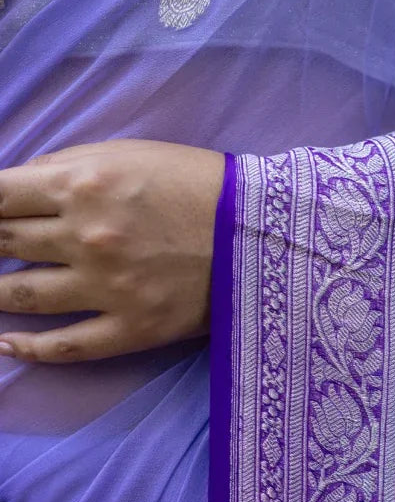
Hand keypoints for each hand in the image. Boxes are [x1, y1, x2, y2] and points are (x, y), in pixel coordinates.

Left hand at [0, 139, 223, 361]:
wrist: (262, 232)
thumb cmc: (196, 183)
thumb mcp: (128, 152)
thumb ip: (67, 165)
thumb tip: (17, 186)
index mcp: (81, 185)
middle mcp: (85, 237)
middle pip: (2, 243)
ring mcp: (106, 288)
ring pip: (23, 296)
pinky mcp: (131, 328)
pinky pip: (67, 345)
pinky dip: (29, 350)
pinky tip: (5, 347)